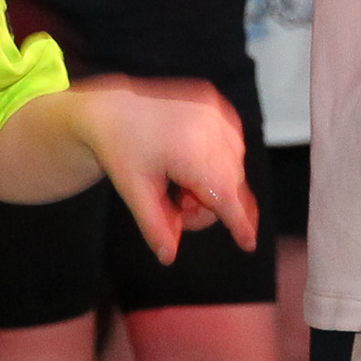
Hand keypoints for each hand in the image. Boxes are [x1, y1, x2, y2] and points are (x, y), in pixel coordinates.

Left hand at [71, 75, 257, 263]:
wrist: (112, 106)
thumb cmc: (120, 148)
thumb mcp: (133, 191)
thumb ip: (155, 226)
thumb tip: (168, 257)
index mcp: (190, 150)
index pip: (224, 195)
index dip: (237, 222)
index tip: (248, 244)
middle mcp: (210, 126)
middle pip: (229, 186)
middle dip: (206, 203)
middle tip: (177, 200)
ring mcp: (215, 111)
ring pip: (233, 167)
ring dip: (212, 182)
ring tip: (178, 177)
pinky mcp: (216, 103)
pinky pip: (231, 143)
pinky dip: (216, 159)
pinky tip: (189, 158)